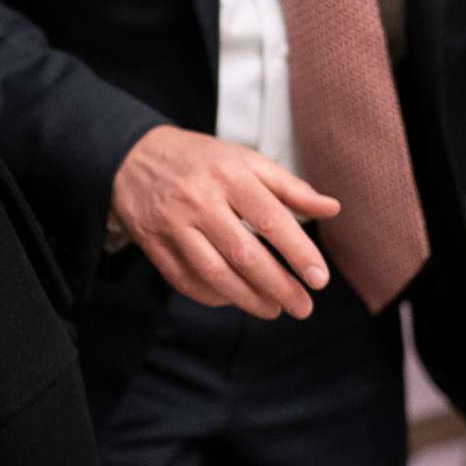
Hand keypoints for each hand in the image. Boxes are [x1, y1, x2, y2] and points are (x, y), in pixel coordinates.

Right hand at [111, 126, 339, 320]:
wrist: (134, 155)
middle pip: (243, 253)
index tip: (319, 279)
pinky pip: (185, 280)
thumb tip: (331, 208)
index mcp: (228, 174)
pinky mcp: (152, 243)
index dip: (298, 252)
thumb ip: (289, 187)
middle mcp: (198, 199)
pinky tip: (234, 299)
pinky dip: (213, 296)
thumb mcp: (246, 160)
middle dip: (278, 286)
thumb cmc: (201, 160)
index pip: (270, 219)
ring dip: (248, 299)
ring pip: (213, 273)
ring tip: (273, 310)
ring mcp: (172, 223)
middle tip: (302, 306)